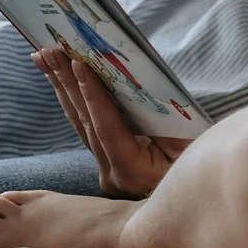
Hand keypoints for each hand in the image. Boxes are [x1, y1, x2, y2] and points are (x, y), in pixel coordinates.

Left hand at [34, 48, 191, 196]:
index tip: (77, 64)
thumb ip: (160, 120)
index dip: (93, 95)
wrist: (200, 195)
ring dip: (62, 88)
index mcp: (134, 173)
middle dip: (66, 83)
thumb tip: (131, 86)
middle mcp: (113, 176)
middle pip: (85, 123)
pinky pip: (88, 128)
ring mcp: (108, 171)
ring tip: (44, 59)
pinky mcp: (108, 163)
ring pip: (80, 124)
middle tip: (48, 52)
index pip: (107, 129)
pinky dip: (75, 101)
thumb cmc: (203, 168)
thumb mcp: (187, 144)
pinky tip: (61, 80)